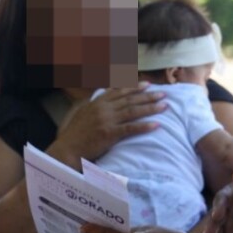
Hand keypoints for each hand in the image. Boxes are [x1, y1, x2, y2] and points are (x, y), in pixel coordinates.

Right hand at [50, 85, 164, 163]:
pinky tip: (156, 125)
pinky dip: (144, 126)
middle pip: (130, 99)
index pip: (119, 91)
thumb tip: (104, 96)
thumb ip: (95, 104)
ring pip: (133, 111)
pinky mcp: (109, 133)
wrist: (68, 148)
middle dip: (148, 96)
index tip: (147, 84)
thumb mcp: (83, 113)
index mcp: (98, 102)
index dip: (135, 87)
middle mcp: (103, 108)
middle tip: (163, 93)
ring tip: (164, 106)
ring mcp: (107, 120)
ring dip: (150, 108)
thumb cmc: (75, 134)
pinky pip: (130, 128)